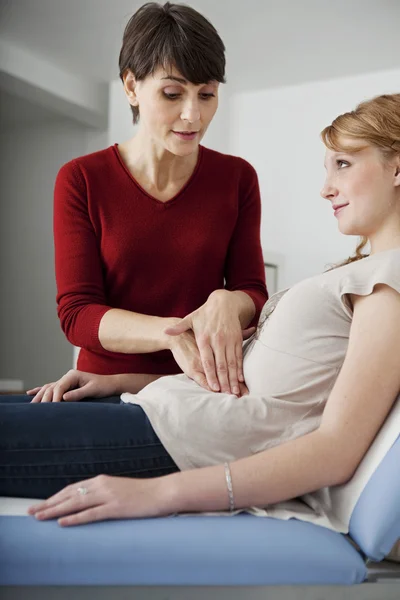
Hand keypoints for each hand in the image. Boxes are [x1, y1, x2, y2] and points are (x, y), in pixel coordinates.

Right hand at [27, 370, 119, 402]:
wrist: (110, 384)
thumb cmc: (103, 386)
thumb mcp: (92, 390)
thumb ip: (78, 394)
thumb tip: (64, 398)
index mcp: (73, 375)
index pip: (59, 386)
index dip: (54, 397)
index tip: (51, 408)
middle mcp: (68, 376)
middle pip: (51, 387)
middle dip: (44, 398)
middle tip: (38, 411)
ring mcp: (66, 380)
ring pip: (48, 388)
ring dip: (39, 396)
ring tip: (30, 406)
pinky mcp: (67, 385)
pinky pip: (51, 388)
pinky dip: (41, 390)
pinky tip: (30, 393)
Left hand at [28, 474, 172, 525]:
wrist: (164, 491)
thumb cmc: (144, 493)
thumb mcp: (120, 490)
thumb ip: (104, 494)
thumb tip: (89, 503)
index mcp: (102, 480)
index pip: (73, 488)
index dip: (55, 497)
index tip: (41, 504)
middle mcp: (102, 485)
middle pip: (69, 494)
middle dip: (49, 503)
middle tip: (32, 511)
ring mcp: (109, 496)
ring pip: (76, 503)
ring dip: (55, 510)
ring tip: (40, 517)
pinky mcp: (116, 507)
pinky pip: (91, 513)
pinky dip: (75, 518)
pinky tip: (63, 523)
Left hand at [165, 290, 254, 394]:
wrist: (224, 302)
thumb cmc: (205, 312)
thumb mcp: (191, 318)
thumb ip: (179, 328)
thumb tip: (165, 331)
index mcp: (205, 338)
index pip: (208, 360)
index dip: (211, 374)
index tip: (214, 387)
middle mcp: (218, 341)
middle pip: (221, 365)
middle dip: (225, 381)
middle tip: (227, 395)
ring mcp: (229, 341)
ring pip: (232, 363)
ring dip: (234, 378)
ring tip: (235, 391)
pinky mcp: (237, 339)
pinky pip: (239, 356)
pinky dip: (240, 368)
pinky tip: (240, 379)